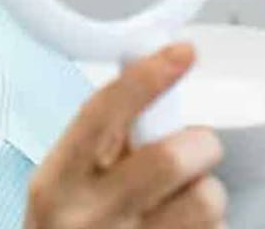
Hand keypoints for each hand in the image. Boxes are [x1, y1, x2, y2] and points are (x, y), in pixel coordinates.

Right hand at [25, 43, 226, 227]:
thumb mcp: (62, 184)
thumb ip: (99, 140)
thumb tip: (145, 78)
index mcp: (57, 182)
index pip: (102, 115)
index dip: (145, 79)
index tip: (180, 53)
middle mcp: (90, 216)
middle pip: (174, 158)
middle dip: (197, 145)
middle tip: (191, 150)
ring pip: (208, 199)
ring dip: (207, 193)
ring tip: (182, 202)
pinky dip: (207, 228)